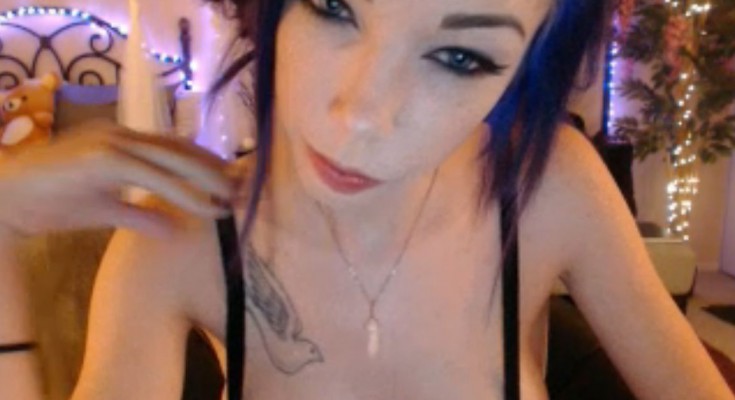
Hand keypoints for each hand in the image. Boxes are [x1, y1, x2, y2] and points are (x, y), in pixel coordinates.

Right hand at [0, 120, 237, 238]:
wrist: (5, 198)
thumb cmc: (51, 203)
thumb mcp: (105, 211)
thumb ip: (140, 215)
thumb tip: (172, 230)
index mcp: (123, 142)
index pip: (176, 149)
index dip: (206, 164)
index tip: (233, 182)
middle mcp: (122, 135)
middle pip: (182, 149)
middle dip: (216, 169)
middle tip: (245, 188)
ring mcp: (113, 143)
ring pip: (173, 159)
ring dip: (208, 180)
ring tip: (233, 198)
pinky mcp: (104, 158)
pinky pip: (153, 175)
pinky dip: (182, 192)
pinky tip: (204, 207)